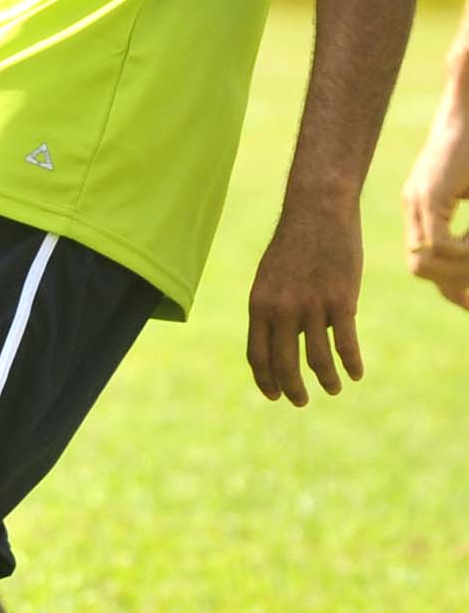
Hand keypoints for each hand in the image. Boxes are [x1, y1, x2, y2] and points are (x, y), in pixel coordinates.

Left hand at [247, 199, 363, 405]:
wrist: (317, 211)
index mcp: (258, 304)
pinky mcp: (341, 301)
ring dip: (327, 380)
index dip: (265, 380)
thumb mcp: (270, 277)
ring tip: (333, 388)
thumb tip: (283, 342)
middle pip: (284, 364)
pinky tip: (355, 374)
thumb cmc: (294, 245)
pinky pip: (345, 344)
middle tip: (301, 401)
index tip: (274, 395)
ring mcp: (312, 306)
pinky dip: (351, 364)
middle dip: (293, 389)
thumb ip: (273, 309)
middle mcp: (282, 309)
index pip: (257, 355)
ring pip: (317, 360)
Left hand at [402, 100, 468, 310]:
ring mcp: (418, 198)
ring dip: (460, 266)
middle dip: (455, 282)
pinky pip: (436, 241)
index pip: (427, 263)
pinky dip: (461, 249)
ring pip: (424, 260)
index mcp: (427, 208)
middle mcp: (416, 206)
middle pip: (421, 267)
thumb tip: (467, 267)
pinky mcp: (428, 191)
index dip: (452, 287)